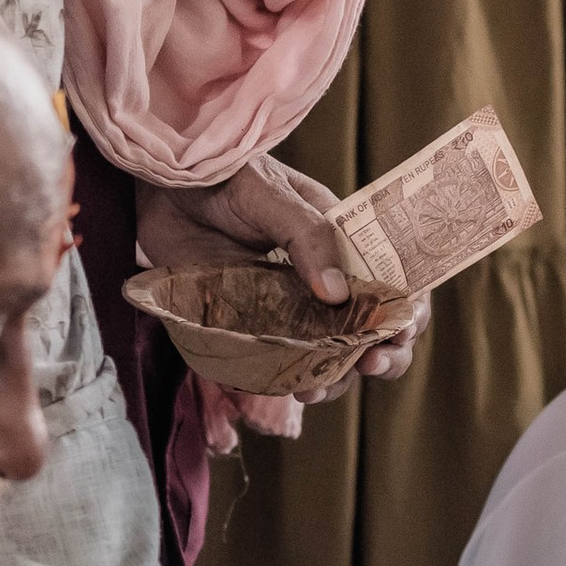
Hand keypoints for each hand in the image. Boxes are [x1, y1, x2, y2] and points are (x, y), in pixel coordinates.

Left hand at [135, 159, 427, 389]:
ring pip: (331, 355)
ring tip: (319, 389)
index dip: (406, 310)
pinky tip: (291, 389)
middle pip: (371, 328)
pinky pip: (281, 363)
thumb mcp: (267, 194)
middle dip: (383, 354)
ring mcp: (288, 307)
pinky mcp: (251, 325)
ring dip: (338, 379)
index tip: (400, 331)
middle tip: (372, 365)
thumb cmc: (220, 176)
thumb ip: (306, 235)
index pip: (391, 280)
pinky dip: (292, 381)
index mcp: (340, 241)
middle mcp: (322, 279)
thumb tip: (337, 294)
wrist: (160, 187)